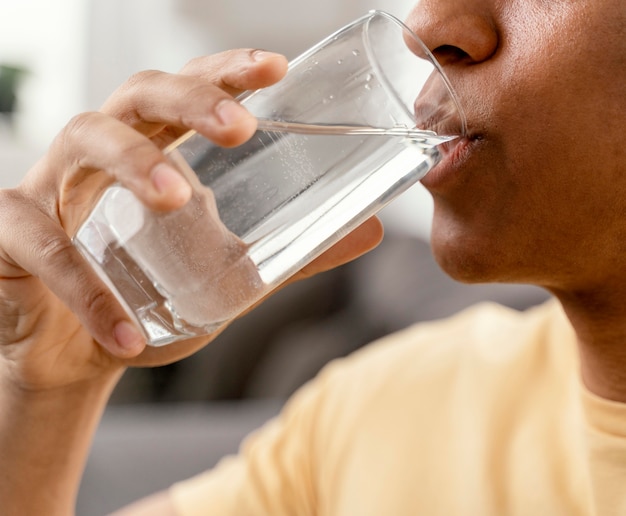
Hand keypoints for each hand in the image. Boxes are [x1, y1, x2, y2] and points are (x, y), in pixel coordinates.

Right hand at [0, 49, 382, 390]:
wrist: (80, 356)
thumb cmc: (154, 298)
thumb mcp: (231, 275)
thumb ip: (294, 253)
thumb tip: (372, 231)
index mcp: (156, 151)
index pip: (190, 92)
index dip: (225, 71)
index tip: (275, 67)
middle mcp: (103, 153)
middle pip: (138, 93)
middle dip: (189, 98)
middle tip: (240, 127)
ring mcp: (52, 187)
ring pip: (83, 140)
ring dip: (135, 164)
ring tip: (179, 201)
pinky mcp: (10, 234)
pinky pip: (43, 246)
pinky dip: (87, 291)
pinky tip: (129, 335)